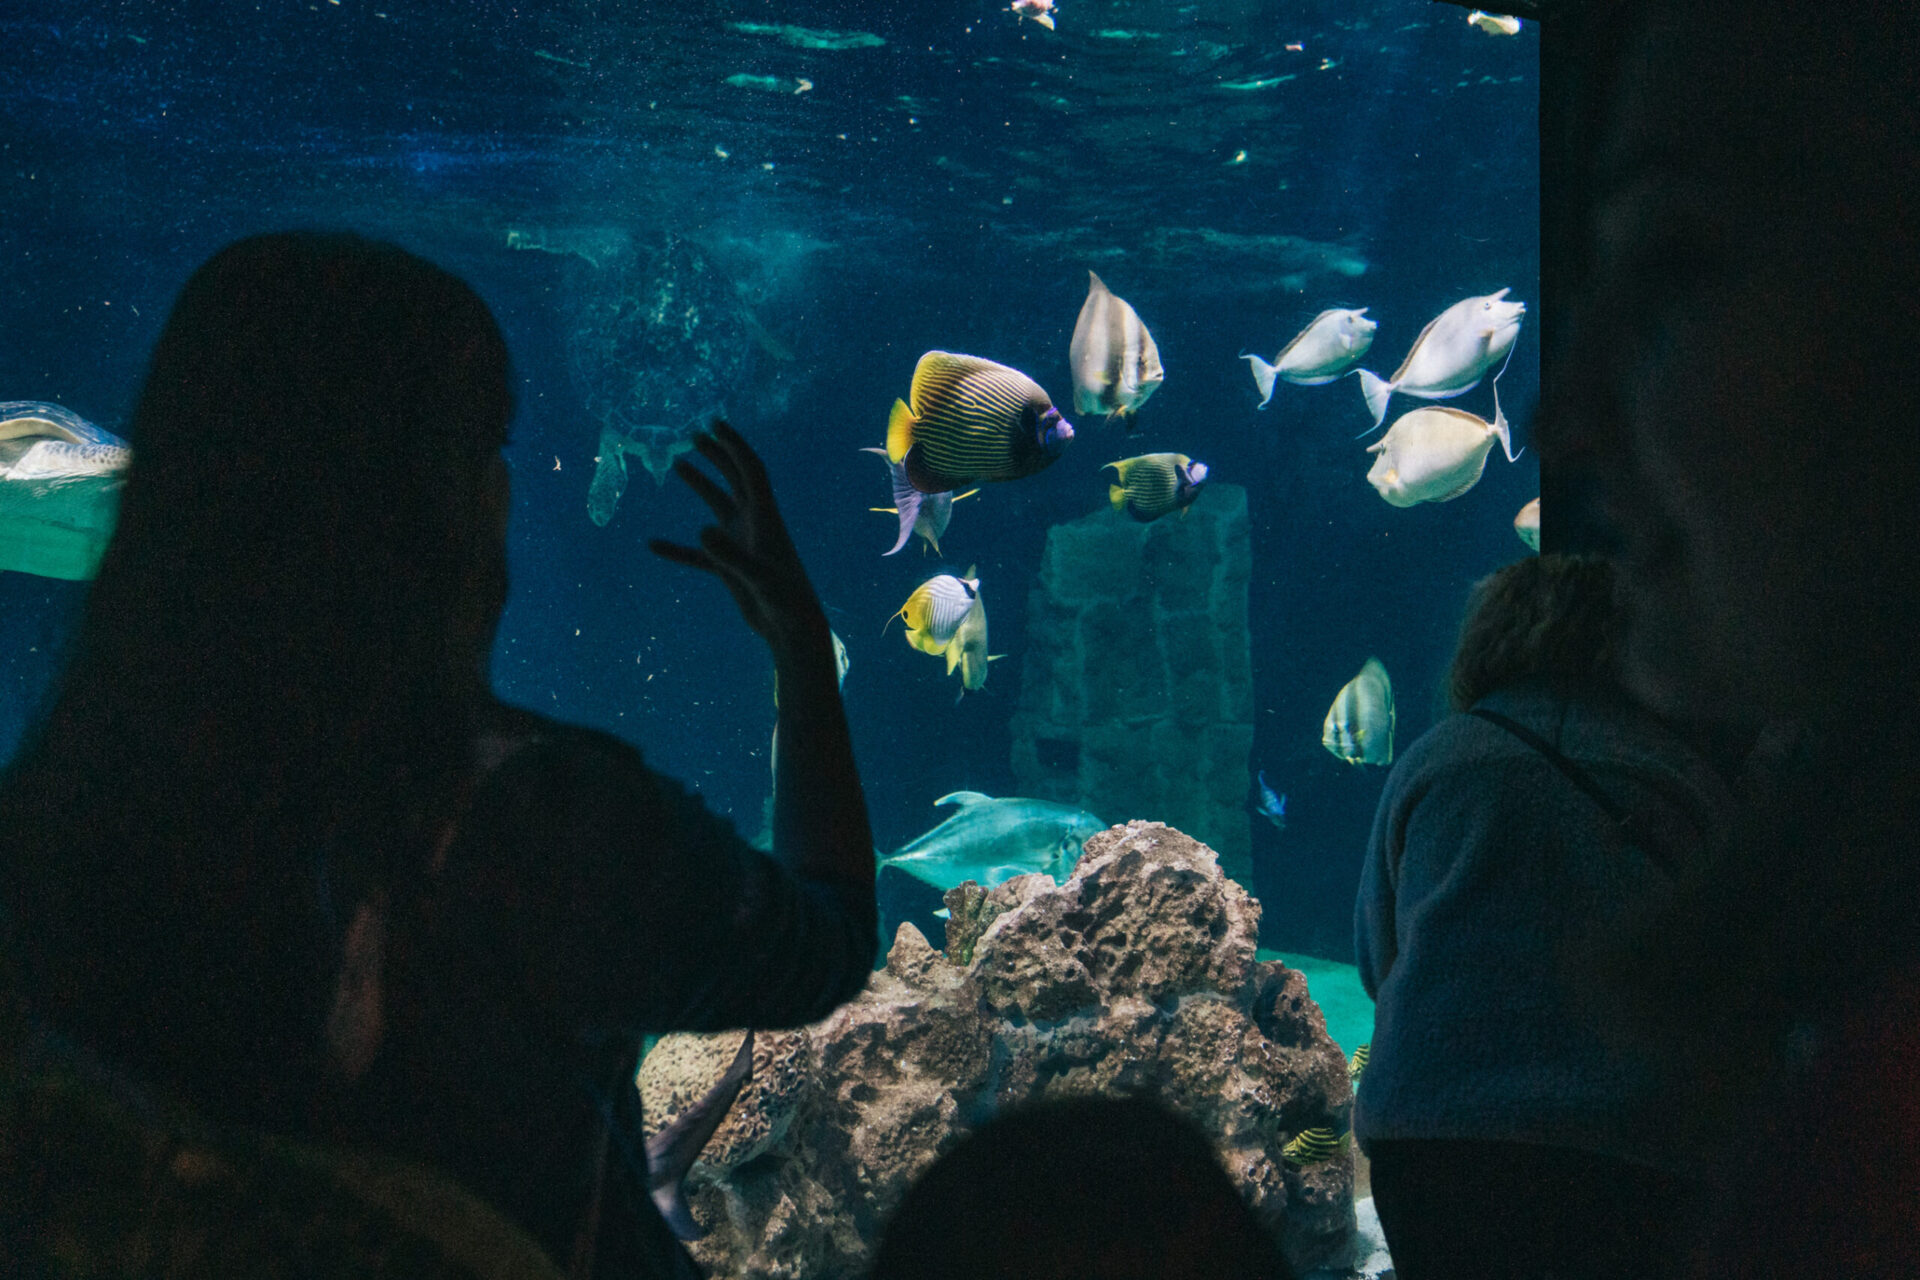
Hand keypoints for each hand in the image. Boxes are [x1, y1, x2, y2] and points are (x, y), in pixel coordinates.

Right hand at [650, 420, 829, 660]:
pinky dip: (677, 549)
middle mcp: (754, 524)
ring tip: (679, 464)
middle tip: (695, 434)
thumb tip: (702, 530)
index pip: (751, 471)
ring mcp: (741, 544)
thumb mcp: (758, 578)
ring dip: (701, 485)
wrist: (791, 629)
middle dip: (719, 455)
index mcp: (765, 518)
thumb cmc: (784, 602)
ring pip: (718, 506)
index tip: (715, 424)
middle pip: (736, 479)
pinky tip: (653, 545)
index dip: (734, 446)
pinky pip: (698, 553)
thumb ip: (730, 555)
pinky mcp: (730, 566)